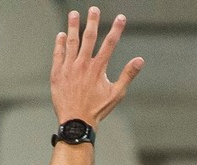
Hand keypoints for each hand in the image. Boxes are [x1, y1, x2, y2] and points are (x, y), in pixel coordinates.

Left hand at [51, 8, 142, 126]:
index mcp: (98, 68)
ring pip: (71, 42)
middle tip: (94, 9)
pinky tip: (62, 35)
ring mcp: (68, 67)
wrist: (76, 121)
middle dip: (93, 22)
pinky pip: (58, 53)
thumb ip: (128, 75)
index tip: (121, 18)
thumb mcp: (116, 94)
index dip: (116, 29)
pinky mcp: (57, 72)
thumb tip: (140, 61)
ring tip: (74, 14)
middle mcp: (83, 64)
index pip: (110, 44)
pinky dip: (60, 43)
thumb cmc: (97, 109)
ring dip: (73, 26)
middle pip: (89, 37)